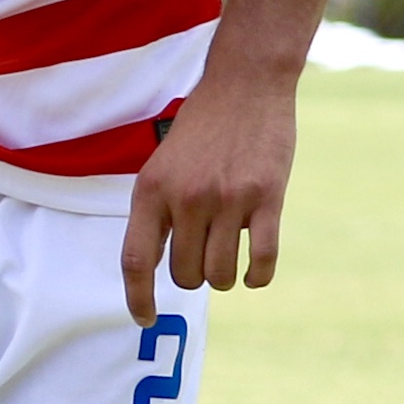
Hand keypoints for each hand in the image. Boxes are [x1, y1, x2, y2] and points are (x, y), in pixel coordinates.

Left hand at [120, 65, 294, 319]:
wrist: (245, 84)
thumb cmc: (202, 129)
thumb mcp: (163, 165)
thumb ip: (159, 212)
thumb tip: (159, 268)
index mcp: (152, 190)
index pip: (136, 261)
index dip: (137, 298)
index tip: (144, 318)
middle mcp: (187, 198)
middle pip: (185, 275)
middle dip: (194, 275)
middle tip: (205, 252)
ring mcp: (228, 200)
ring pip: (221, 274)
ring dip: (225, 276)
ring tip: (229, 253)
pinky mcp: (266, 199)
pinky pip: (261, 261)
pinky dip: (257, 276)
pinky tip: (255, 272)